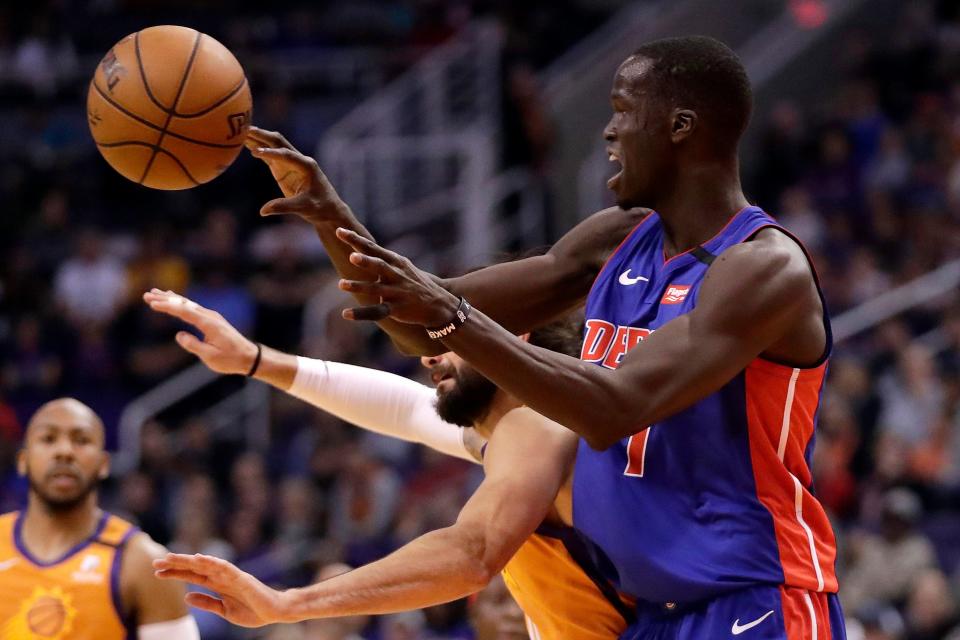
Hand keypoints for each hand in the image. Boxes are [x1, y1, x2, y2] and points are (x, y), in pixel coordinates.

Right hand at [142, 289, 257, 374]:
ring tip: (154, 293)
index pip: (184, 311)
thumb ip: (194, 346)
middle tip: (146, 295)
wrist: (249, 356)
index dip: (167, 306)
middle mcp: (210, 316)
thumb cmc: (230, 359)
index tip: (152, 303)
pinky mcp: (211, 319)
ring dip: (171, 298)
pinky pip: (193, 307)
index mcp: (209, 324)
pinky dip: (180, 302)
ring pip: (188, 303)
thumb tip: (179, 335)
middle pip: (184, 304)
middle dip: (165, 299)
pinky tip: (174, 298)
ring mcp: (211, 316)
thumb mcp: (211, 357)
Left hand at [154, 553, 288, 626]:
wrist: (275, 612)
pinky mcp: (241, 578)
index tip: (157, 572)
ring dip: (188, 561)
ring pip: (206, 565)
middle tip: (155, 562)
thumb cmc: (253, 611)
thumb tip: (187, 596)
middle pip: (195, 568)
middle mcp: (221, 577)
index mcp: (217, 585)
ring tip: (170, 558)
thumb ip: (207, 602)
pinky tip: (199, 559)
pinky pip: (224, 568)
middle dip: (175, 564)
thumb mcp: (224, 610)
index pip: (192, 576)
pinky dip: (212, 562)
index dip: (175, 573)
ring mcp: (231, 576)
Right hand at [245, 127, 347, 223]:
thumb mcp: (303, 208)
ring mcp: (291, 163)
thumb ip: (283, 207)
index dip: (271, 153)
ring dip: (258, 139)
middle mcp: (299, 160)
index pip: (287, 155)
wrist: (329, 210)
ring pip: (273, 146)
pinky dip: (259, 149)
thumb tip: (263, 211)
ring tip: (240, 133)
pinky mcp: (285, 169)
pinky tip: (246, 144)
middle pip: (279, 142)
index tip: (256, 152)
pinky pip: (270, 156)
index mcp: (307, 165)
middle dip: (263, 135)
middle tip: (245, 129)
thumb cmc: (320, 208)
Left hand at [335, 228, 460, 325]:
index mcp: (396, 262)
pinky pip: (377, 311)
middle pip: (378, 265)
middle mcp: (396, 275)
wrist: (439, 304)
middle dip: (365, 261)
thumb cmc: (417, 283)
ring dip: (359, 286)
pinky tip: (345, 314)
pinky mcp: (397, 309)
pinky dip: (361, 313)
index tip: (339, 231)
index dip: (356, 239)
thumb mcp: (403, 267)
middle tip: (351, 256)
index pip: (373, 248)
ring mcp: (397, 292)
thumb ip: (385, 259)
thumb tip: (364, 248)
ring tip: (341, 284)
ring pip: (376, 289)